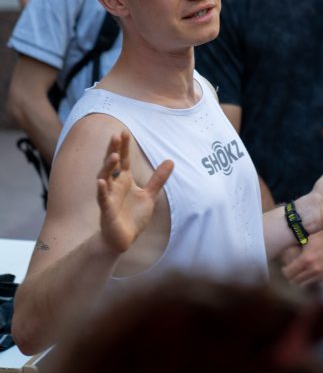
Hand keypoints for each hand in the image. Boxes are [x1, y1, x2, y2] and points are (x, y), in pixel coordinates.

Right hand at [96, 131, 173, 254]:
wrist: (122, 240)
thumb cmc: (133, 216)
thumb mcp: (149, 195)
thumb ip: (158, 179)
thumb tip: (171, 161)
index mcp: (124, 180)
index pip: (123, 160)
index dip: (123, 147)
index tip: (123, 132)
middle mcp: (115, 186)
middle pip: (112, 165)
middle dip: (113, 151)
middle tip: (115, 136)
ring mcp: (109, 197)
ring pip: (105, 179)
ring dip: (108, 167)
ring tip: (113, 156)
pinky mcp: (107, 211)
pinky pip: (103, 199)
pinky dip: (102, 190)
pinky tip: (101, 182)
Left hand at [281, 229, 322, 288]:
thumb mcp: (308, 234)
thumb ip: (296, 242)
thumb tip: (282, 245)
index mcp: (306, 259)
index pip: (289, 273)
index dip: (285, 270)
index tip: (285, 267)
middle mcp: (315, 270)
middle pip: (296, 281)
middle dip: (292, 276)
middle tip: (292, 269)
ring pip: (306, 284)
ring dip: (302, 279)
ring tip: (302, 271)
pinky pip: (318, 283)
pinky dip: (313, 279)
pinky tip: (313, 272)